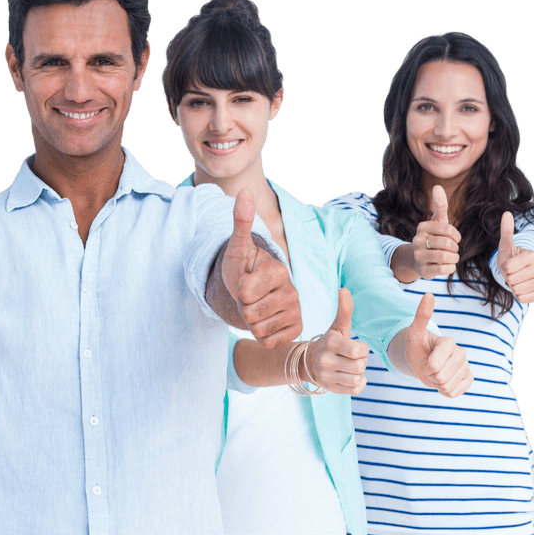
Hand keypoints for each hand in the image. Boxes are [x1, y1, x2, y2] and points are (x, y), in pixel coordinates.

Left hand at [220, 188, 301, 347]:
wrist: (251, 292)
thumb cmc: (242, 269)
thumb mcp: (237, 247)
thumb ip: (240, 222)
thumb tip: (244, 192)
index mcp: (278, 270)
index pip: (245, 291)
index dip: (237, 290)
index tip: (244, 281)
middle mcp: (292, 291)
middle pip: (250, 312)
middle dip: (242, 307)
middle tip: (248, 297)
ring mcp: (296, 311)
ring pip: (258, 328)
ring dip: (250, 322)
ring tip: (255, 307)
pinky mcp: (296, 329)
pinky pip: (268, 342)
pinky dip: (261, 336)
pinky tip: (264, 322)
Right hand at [305, 288, 369, 394]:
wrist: (308, 362)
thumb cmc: (330, 343)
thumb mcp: (337, 327)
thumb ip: (344, 310)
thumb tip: (344, 289)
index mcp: (330, 343)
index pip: (359, 351)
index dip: (363, 349)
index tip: (355, 347)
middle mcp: (326, 360)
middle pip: (360, 365)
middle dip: (361, 361)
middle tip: (352, 358)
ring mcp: (327, 376)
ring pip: (357, 378)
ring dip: (359, 373)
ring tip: (350, 366)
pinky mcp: (330, 388)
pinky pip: (355, 389)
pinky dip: (358, 383)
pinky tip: (350, 376)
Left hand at [404, 293, 472, 396]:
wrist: (421, 361)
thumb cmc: (417, 347)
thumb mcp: (414, 333)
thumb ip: (421, 316)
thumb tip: (429, 294)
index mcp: (449, 342)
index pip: (433, 366)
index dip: (424, 368)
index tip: (422, 360)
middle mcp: (461, 352)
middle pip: (440, 377)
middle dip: (429, 376)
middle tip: (427, 367)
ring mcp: (466, 366)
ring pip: (447, 386)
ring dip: (436, 384)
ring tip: (434, 373)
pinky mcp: (469, 378)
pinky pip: (455, 393)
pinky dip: (445, 391)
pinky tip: (443, 381)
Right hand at [411, 185, 460, 278]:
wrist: (420, 260)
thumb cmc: (433, 237)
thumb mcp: (438, 222)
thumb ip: (440, 205)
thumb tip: (437, 186)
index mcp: (422, 227)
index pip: (448, 229)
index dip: (456, 235)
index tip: (454, 238)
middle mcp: (416, 241)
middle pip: (447, 244)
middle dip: (455, 248)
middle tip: (452, 250)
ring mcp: (418, 256)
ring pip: (445, 257)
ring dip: (454, 258)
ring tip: (451, 257)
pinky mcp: (422, 271)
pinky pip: (444, 269)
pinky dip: (450, 268)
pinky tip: (447, 266)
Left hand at [497, 211, 533, 303]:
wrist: (516, 272)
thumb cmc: (509, 258)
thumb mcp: (505, 246)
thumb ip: (506, 231)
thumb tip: (507, 213)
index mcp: (532, 255)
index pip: (509, 267)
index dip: (504, 268)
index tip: (508, 265)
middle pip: (514, 279)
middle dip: (508, 278)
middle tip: (511, 274)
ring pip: (520, 289)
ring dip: (512, 287)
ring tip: (515, 281)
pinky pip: (528, 299)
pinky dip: (520, 297)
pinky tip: (520, 290)